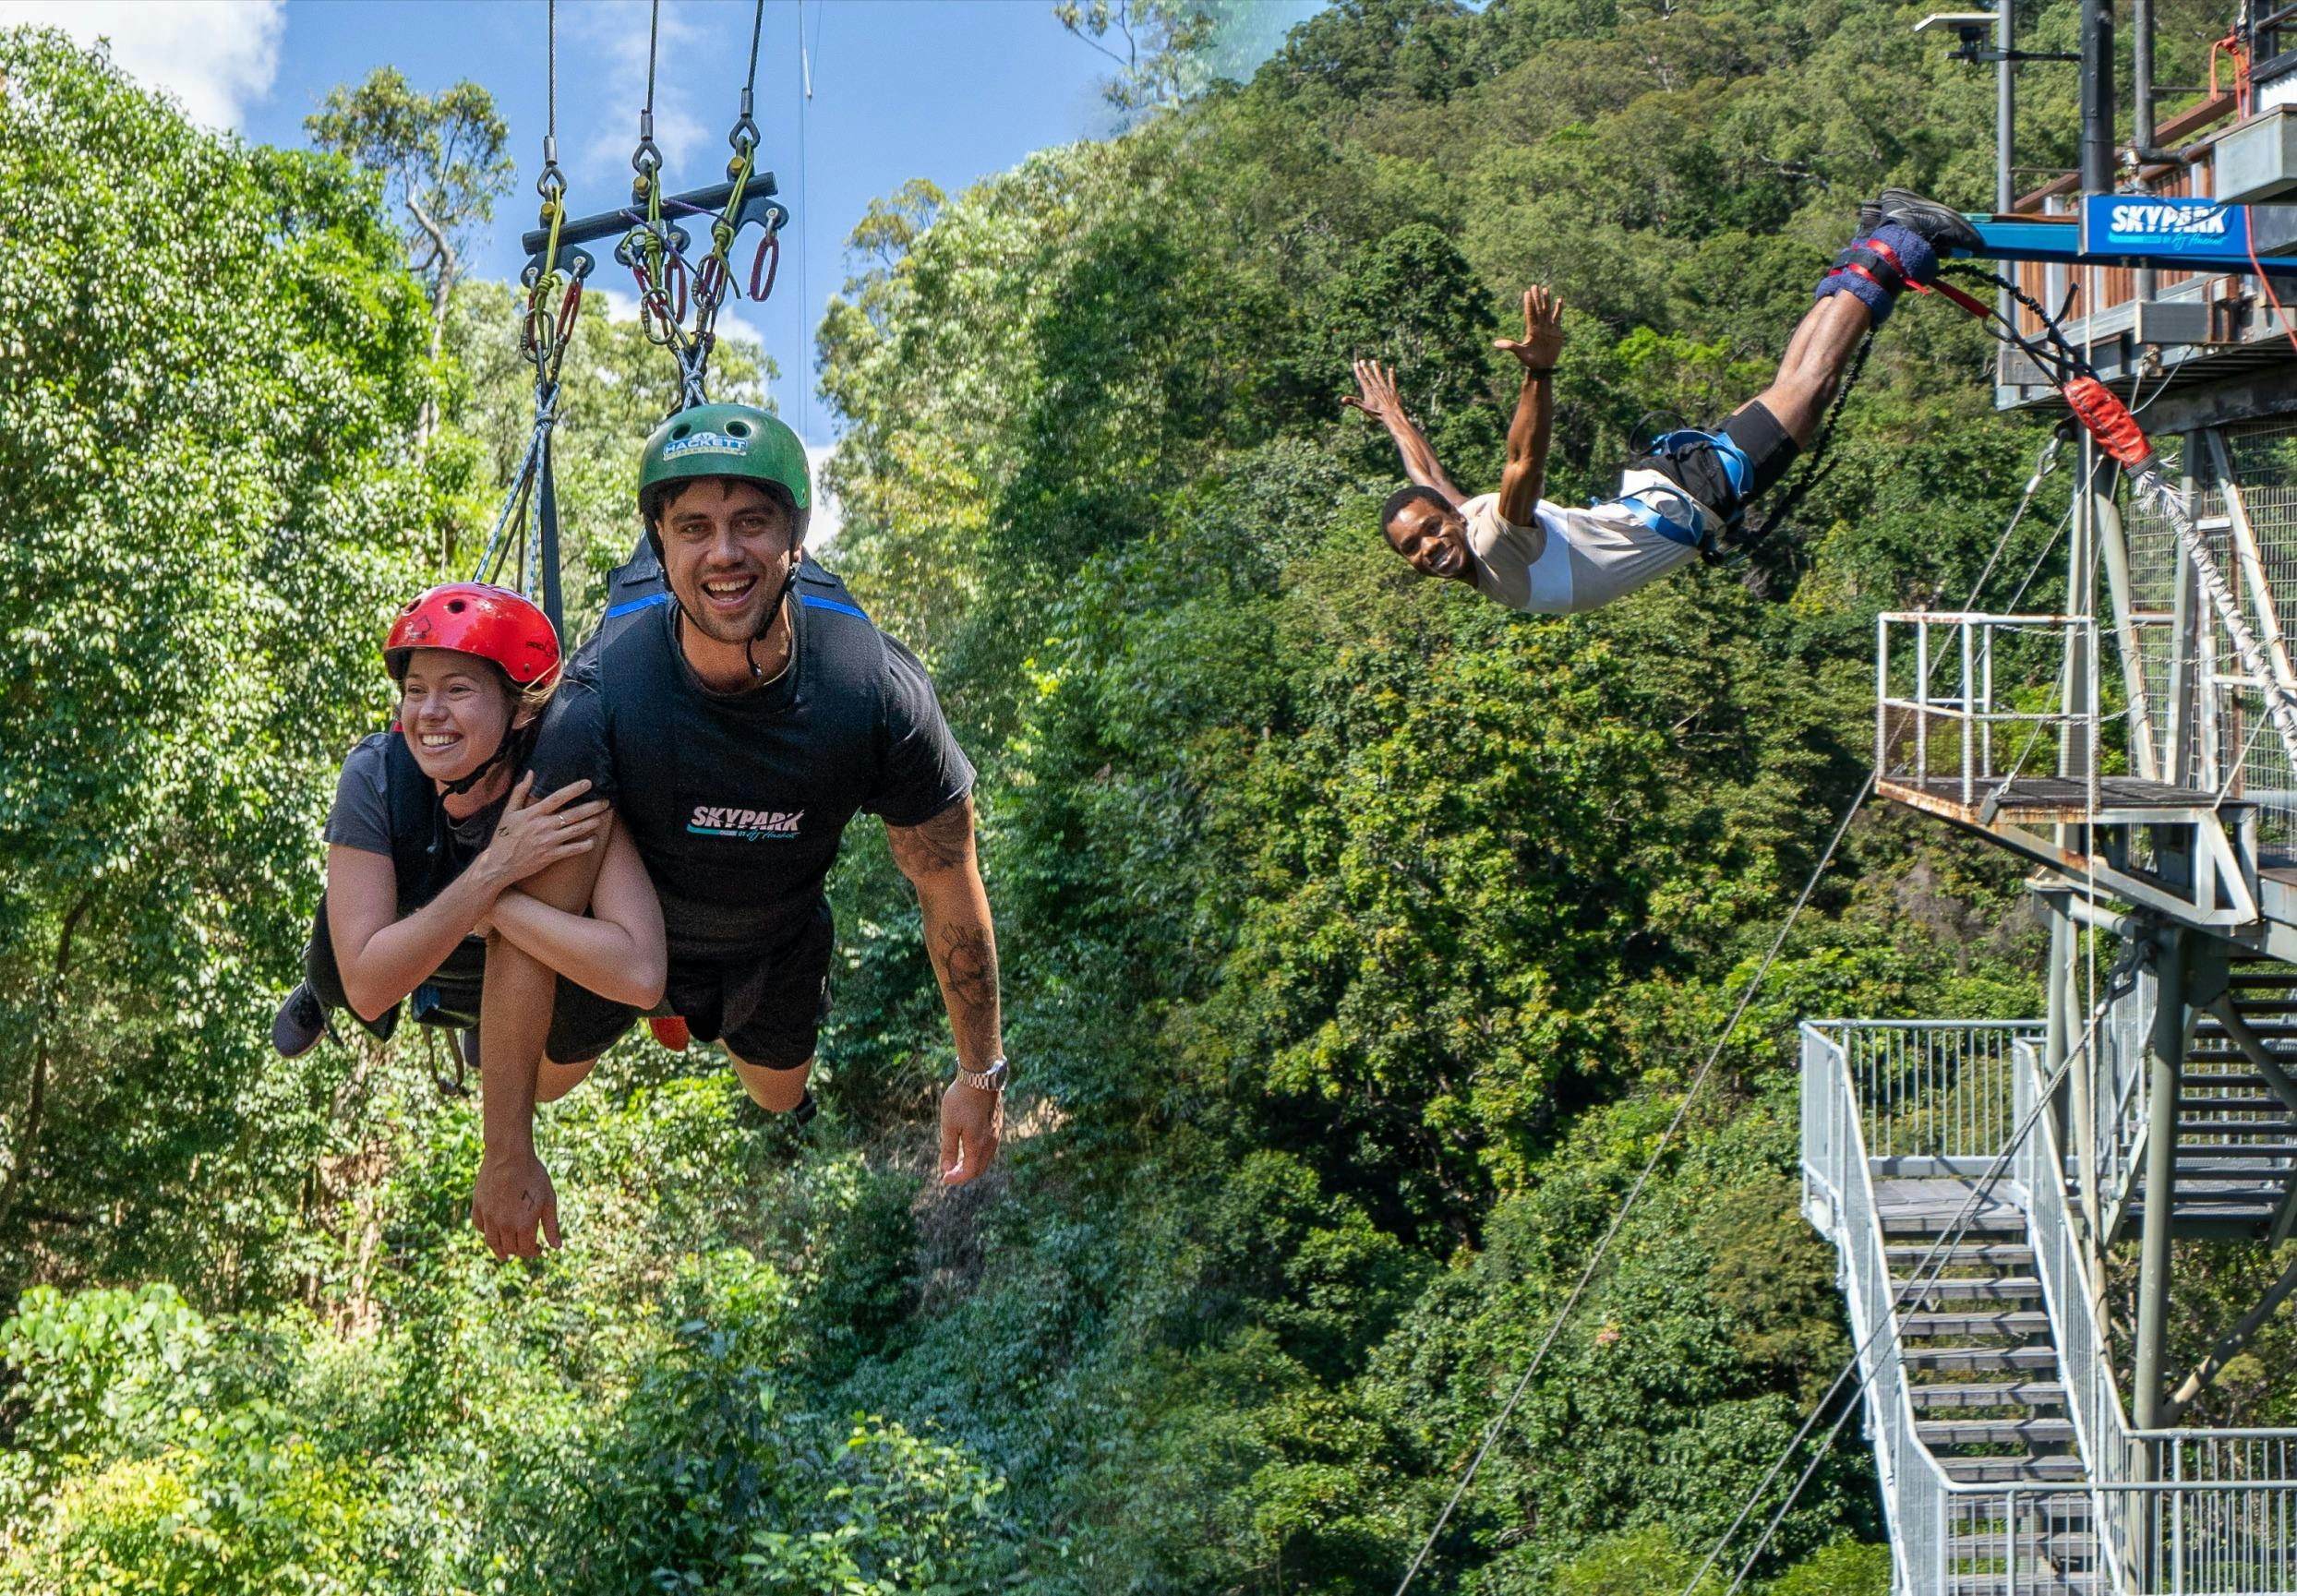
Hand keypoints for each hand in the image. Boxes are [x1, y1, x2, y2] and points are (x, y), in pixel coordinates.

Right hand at [471, 1146, 559, 1258]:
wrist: (509, 1155)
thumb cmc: (533, 1175)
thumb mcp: (549, 1200)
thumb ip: (552, 1225)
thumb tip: (556, 1247)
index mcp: (523, 1225)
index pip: (525, 1250)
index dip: (533, 1252)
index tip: (538, 1249)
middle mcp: (504, 1224)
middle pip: (509, 1248)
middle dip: (518, 1252)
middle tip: (524, 1249)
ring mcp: (489, 1216)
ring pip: (492, 1242)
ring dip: (499, 1250)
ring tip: (504, 1255)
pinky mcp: (478, 1206)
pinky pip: (480, 1226)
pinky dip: (486, 1232)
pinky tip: (493, 1232)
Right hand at [481, 773, 607, 888]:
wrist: (499, 864)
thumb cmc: (503, 837)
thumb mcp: (508, 812)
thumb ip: (520, 791)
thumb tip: (530, 772)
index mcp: (533, 813)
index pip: (558, 798)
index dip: (574, 789)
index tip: (589, 783)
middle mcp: (543, 826)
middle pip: (573, 814)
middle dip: (592, 807)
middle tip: (606, 802)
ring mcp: (548, 841)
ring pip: (576, 831)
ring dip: (592, 823)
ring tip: (603, 817)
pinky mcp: (551, 856)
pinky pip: (574, 850)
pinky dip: (586, 845)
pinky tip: (594, 839)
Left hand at [939, 1079, 1001, 1186]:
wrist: (981, 1077)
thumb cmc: (961, 1100)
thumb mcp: (949, 1124)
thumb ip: (948, 1148)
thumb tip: (946, 1168)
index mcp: (978, 1145)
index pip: (969, 1171)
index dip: (956, 1178)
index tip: (944, 1178)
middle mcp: (990, 1142)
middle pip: (980, 1168)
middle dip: (965, 1173)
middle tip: (950, 1171)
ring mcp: (996, 1132)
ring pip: (987, 1157)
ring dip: (973, 1163)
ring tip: (958, 1160)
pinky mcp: (998, 1123)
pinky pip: (991, 1147)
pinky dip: (980, 1153)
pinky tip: (970, 1145)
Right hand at [1342, 358, 1404, 426]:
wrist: (1392, 414)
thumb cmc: (1377, 413)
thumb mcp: (1364, 408)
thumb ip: (1353, 402)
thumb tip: (1342, 399)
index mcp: (1369, 391)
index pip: (1362, 379)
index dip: (1358, 371)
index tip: (1356, 364)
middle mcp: (1376, 387)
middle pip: (1370, 376)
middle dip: (1365, 368)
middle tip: (1362, 360)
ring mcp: (1385, 388)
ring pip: (1379, 376)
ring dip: (1376, 369)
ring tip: (1374, 361)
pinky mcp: (1393, 390)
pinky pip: (1392, 380)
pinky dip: (1391, 374)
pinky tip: (1391, 369)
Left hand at [1495, 286, 1564, 370]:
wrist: (1542, 366)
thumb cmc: (1530, 360)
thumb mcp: (1519, 352)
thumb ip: (1510, 346)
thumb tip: (1495, 344)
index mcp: (1531, 329)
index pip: (1529, 313)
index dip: (1528, 303)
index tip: (1526, 293)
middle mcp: (1539, 326)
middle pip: (1538, 309)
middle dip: (1536, 298)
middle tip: (1534, 286)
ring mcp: (1548, 327)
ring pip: (1547, 310)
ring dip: (1547, 300)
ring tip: (1545, 289)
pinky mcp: (1556, 330)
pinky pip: (1558, 317)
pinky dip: (1559, 309)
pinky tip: (1559, 300)